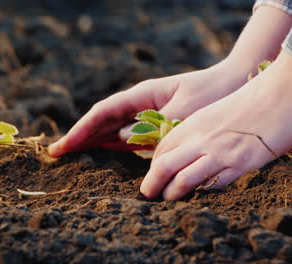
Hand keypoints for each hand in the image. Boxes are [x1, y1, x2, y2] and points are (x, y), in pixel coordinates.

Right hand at [48, 59, 249, 156]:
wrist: (235, 84)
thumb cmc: (211, 94)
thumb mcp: (182, 112)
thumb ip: (151, 128)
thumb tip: (120, 139)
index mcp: (142, 95)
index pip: (103, 113)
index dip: (81, 130)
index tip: (63, 146)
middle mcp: (140, 105)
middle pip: (102, 122)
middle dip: (79, 137)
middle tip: (55, 155)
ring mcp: (146, 115)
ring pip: (112, 130)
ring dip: (92, 143)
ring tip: (71, 157)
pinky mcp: (156, 126)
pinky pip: (129, 138)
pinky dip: (113, 147)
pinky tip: (102, 155)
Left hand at [141, 52, 291, 199]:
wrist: (283, 90)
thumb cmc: (252, 101)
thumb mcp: (216, 112)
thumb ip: (201, 130)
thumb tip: (190, 151)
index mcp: (194, 123)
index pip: (163, 148)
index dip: (153, 166)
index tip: (153, 177)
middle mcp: (202, 137)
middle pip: (164, 165)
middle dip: (152, 183)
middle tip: (148, 194)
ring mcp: (221, 151)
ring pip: (184, 179)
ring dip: (172, 193)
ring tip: (167, 200)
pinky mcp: (242, 163)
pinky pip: (215, 184)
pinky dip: (203, 192)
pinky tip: (200, 196)